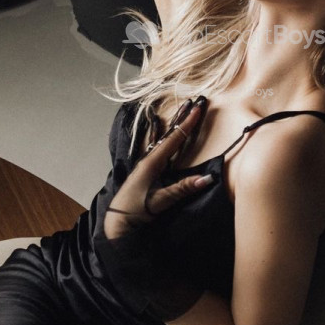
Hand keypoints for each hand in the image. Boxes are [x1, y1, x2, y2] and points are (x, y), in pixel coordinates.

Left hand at [103, 97, 210, 241]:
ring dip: (176, 125)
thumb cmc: (136, 211)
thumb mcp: (161, 201)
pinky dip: (167, 137)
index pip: (174, 139)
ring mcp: (147, 164)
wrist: (117, 221)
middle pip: (170, 134)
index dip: (187, 124)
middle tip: (195, 102)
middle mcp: (149, 159)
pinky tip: (166, 133)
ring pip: (165, 139)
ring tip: (184, 111)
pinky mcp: (147, 171)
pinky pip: (160, 148)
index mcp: (152, 163)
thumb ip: (183, 188)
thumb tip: (207, 178)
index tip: (198, 109)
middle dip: (183, 118)